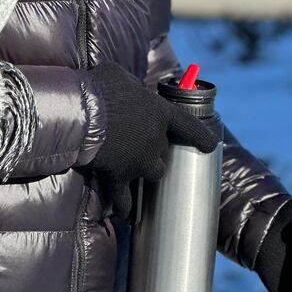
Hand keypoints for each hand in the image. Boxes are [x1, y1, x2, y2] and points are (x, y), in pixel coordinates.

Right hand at [86, 60, 217, 219]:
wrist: (81, 111)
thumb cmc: (101, 87)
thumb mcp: (121, 77)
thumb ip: (133, 88)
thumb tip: (131, 90)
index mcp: (160, 112)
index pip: (189, 126)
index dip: (201, 136)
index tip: (210, 145)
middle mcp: (156, 139)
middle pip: (166, 151)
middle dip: (156, 149)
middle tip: (140, 144)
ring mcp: (140, 161)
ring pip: (154, 173)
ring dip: (146, 171)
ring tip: (135, 170)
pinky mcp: (120, 176)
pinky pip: (125, 198)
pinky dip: (125, 207)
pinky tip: (125, 215)